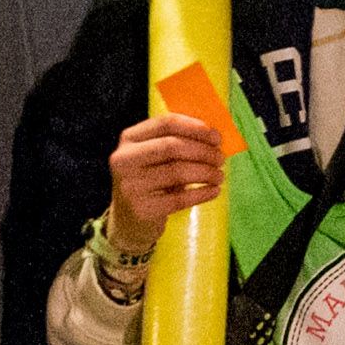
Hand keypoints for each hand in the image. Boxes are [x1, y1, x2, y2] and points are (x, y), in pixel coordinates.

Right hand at [106, 114, 227, 257]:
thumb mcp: (155, 157)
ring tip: (219, 176)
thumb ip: (177, 141)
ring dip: (206, 172)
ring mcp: (130, 185)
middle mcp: (124, 159)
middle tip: (220, 159)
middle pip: (171, 146)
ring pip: (177, 172)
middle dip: (203, 151)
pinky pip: (180, 199)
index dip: (195, 128)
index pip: (165, 124)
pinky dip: (202, 193)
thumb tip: (214, 137)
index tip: (216, 137)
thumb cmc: (150, 181)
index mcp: (129, 138)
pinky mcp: (142, 209)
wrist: (129, 220)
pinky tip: (214, 191)